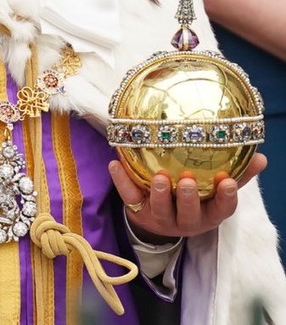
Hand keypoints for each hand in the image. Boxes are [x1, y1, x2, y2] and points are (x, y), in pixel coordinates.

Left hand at [109, 153, 266, 241]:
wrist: (158, 217)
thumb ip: (239, 173)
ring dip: (158, 193)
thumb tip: (261, 157)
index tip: (228, 182)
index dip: (225, 198)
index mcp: (207, 214)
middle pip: (188, 214)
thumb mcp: (216, 189)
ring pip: (159, 210)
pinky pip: (128, 197)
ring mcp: (160, 218)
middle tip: (187, 182)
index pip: (221, 210)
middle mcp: (185, 219)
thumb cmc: (195, 196)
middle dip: (188, 199)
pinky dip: (121, 181)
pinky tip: (115, 162)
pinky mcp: (137, 211)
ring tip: (158, 176)